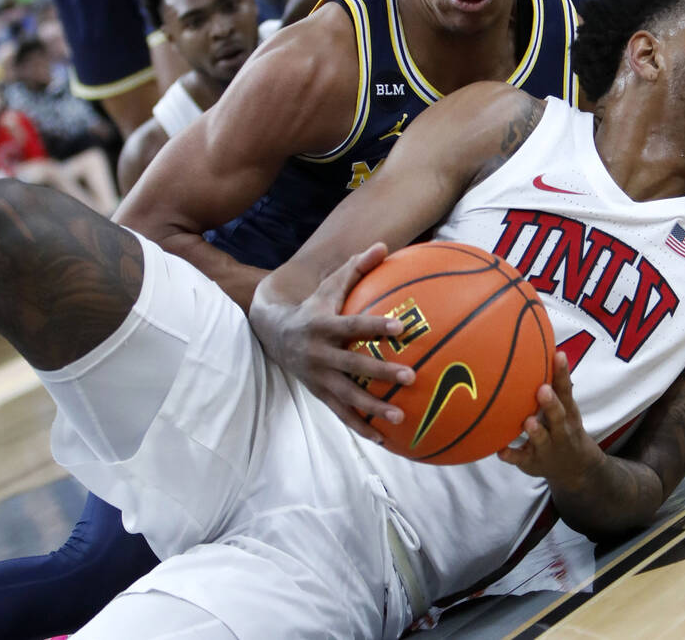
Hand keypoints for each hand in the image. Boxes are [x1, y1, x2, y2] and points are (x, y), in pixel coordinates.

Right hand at [248, 243, 415, 443]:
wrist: (273, 334)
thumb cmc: (313, 306)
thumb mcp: (329, 286)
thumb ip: (356, 268)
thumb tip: (383, 246)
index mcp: (322, 325)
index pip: (352, 326)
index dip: (375, 327)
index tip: (401, 329)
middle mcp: (319, 354)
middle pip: (353, 365)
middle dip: (381, 372)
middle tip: (411, 377)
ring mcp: (318, 377)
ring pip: (347, 396)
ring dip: (373, 408)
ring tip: (401, 417)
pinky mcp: (318, 394)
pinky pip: (341, 414)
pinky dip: (361, 427)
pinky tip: (385, 439)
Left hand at [498, 353, 602, 485]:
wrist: (575, 468)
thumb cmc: (563, 426)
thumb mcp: (566, 406)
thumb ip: (555, 382)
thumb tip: (537, 343)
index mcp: (568, 412)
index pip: (566, 390)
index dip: (562, 373)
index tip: (558, 355)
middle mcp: (561, 430)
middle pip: (558, 416)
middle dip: (551, 404)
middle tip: (543, 390)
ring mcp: (548, 448)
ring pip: (542, 439)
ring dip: (536, 431)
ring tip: (528, 422)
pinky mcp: (533, 463)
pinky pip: (521, 460)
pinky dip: (511, 456)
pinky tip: (500, 451)